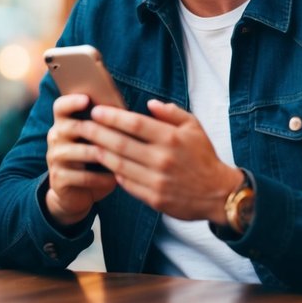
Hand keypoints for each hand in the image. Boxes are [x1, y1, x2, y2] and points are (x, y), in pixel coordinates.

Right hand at [43, 94, 116, 226]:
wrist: (74, 194)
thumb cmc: (92, 162)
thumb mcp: (94, 142)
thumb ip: (103, 127)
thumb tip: (125, 112)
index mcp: (63, 123)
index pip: (60, 106)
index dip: (72, 101)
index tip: (87, 99)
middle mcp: (55, 137)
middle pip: (73, 127)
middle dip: (99, 130)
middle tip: (121, 134)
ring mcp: (55, 158)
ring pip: (82, 152)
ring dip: (105, 156)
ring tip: (124, 159)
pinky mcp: (59, 178)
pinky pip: (84, 176)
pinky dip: (102, 178)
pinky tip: (116, 180)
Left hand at [80, 98, 243, 224]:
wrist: (219, 194)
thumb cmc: (204, 158)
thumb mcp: (194, 128)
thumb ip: (172, 113)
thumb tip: (150, 104)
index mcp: (171, 139)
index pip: (135, 124)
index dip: (112, 116)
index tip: (97, 111)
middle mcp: (162, 159)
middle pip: (121, 143)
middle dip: (98, 133)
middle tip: (82, 125)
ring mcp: (157, 180)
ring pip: (119, 164)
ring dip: (100, 153)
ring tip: (87, 143)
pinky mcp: (154, 198)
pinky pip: (126, 183)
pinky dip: (113, 173)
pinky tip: (104, 164)